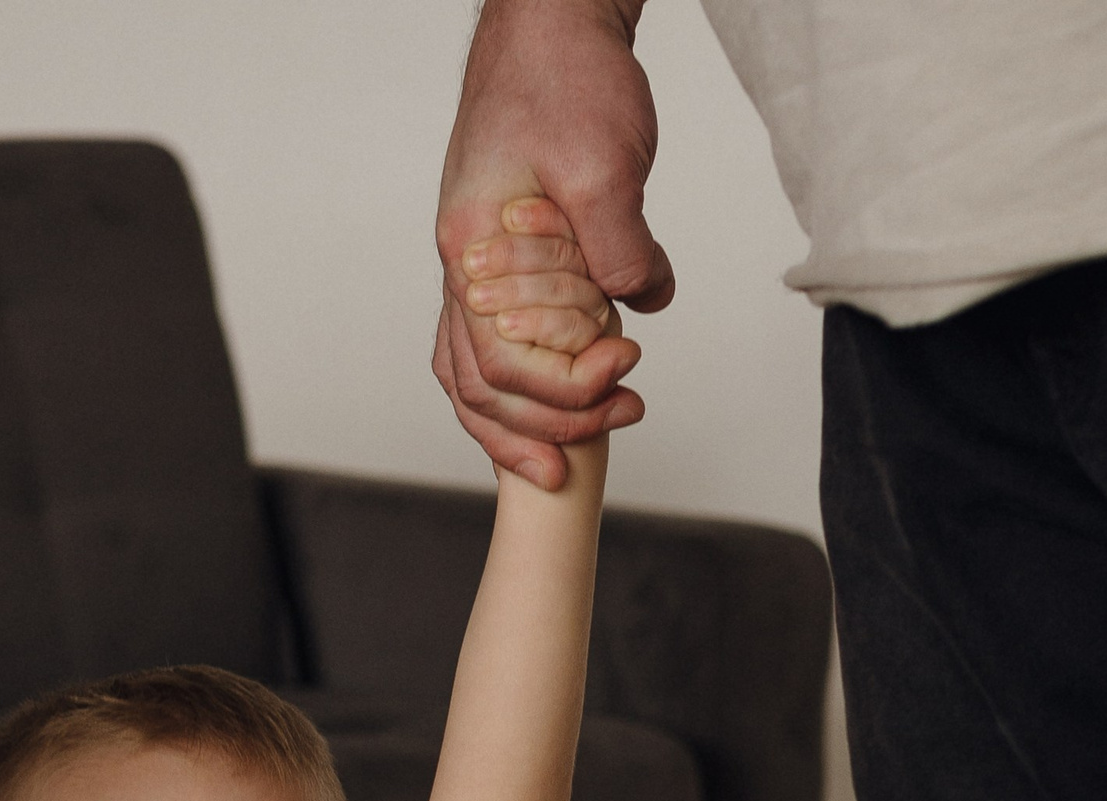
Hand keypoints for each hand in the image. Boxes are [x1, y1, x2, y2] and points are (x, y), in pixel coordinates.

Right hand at [436, 0, 666, 485]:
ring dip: (522, 423)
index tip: (627, 367)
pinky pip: (487, 346)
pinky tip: (557, 401)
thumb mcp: (606, 165)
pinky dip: (516, 388)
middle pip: (479, 387)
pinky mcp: (496, 259)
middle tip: (622, 418)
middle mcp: (461, 267)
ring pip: (471, 377)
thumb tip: (645, 303)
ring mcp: (472, 267)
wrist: (549, 20)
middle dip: (548, 425)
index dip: (565, 388)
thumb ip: (623, 245)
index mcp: (472, 251)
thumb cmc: (566, 77)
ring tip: (575, 451)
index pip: (503, 363)